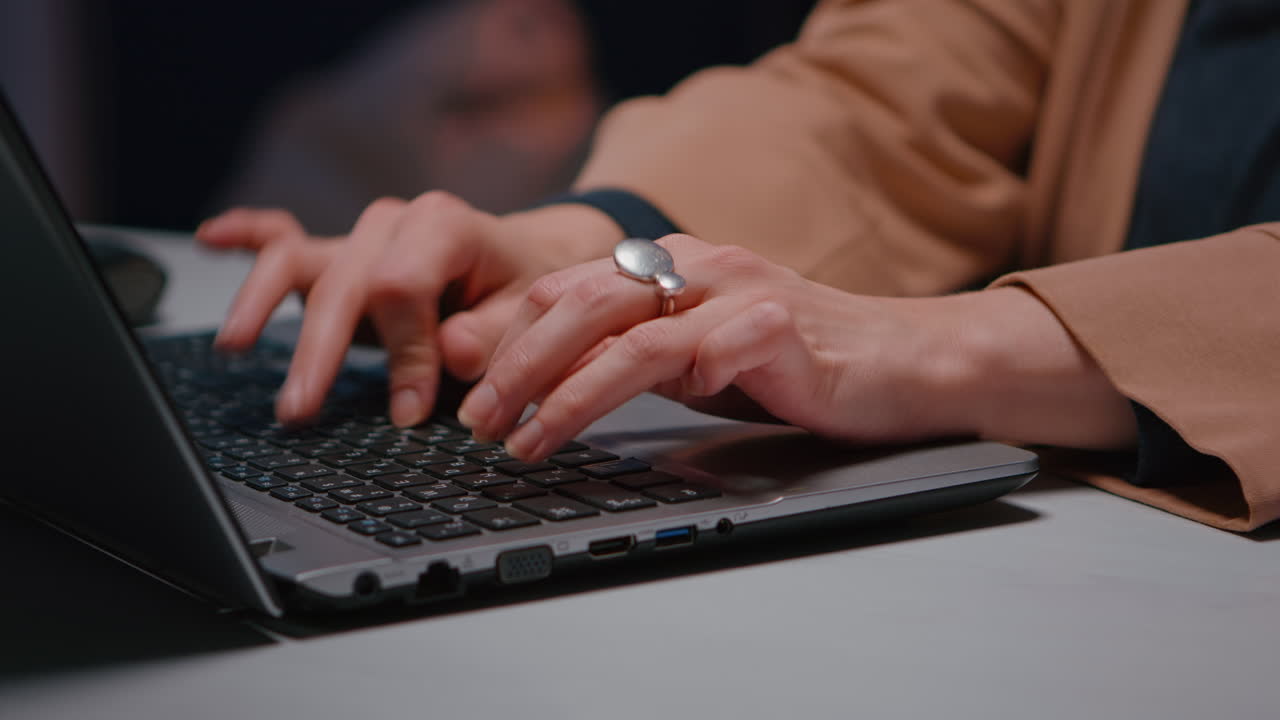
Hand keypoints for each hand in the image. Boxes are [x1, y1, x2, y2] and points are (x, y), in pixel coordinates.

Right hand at [196, 193, 622, 425]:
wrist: (528, 259)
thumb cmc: (526, 289)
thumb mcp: (529, 315)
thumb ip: (492, 336)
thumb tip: (448, 354)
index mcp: (444, 225)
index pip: (401, 289)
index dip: (403, 353)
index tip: (412, 409)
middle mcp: (393, 223)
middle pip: (343, 283)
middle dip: (320, 350)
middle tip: (299, 409)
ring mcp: (360, 236)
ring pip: (299, 262)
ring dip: (262, 305)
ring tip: (234, 347)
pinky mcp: (341, 256)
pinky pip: (286, 239)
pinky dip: (247, 237)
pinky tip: (212, 240)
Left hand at [458, 235, 1137, 459]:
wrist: (900, 362)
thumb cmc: (792, 362)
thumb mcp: (693, 355)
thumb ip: (628, 353)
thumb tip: (543, 381)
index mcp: (671, 266)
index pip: (567, 287)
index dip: (507, 336)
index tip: (466, 388)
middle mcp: (698, 266)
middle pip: (583, 301)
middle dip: (516, 364)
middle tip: (475, 420)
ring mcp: (739, 293)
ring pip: (629, 331)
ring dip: (565, 390)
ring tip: (525, 439)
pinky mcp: (778, 328)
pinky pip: (708, 349)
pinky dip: (664, 379)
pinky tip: (636, 418)